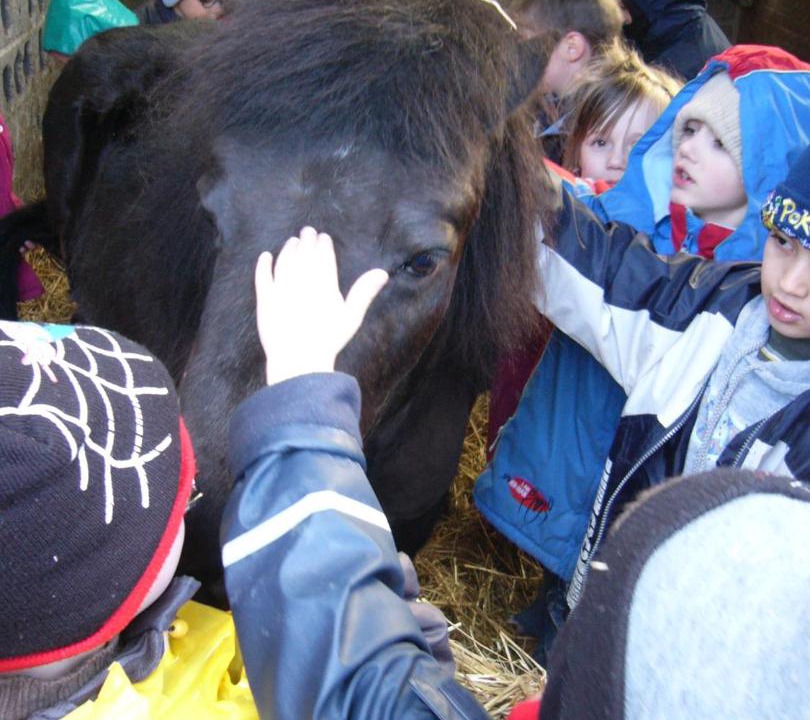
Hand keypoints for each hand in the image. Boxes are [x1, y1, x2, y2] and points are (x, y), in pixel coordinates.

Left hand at [255, 227, 387, 385]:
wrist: (298, 359)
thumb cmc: (328, 340)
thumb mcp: (351, 316)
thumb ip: (364, 291)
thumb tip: (382, 272)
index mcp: (324, 283)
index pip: (323, 256)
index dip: (323, 245)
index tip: (323, 237)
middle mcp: (302, 280)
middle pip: (303, 254)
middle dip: (306, 240)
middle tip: (307, 231)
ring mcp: (281, 288)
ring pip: (284, 261)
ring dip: (287, 249)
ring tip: (291, 242)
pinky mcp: (265, 299)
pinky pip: (262, 276)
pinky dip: (263, 265)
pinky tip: (265, 256)